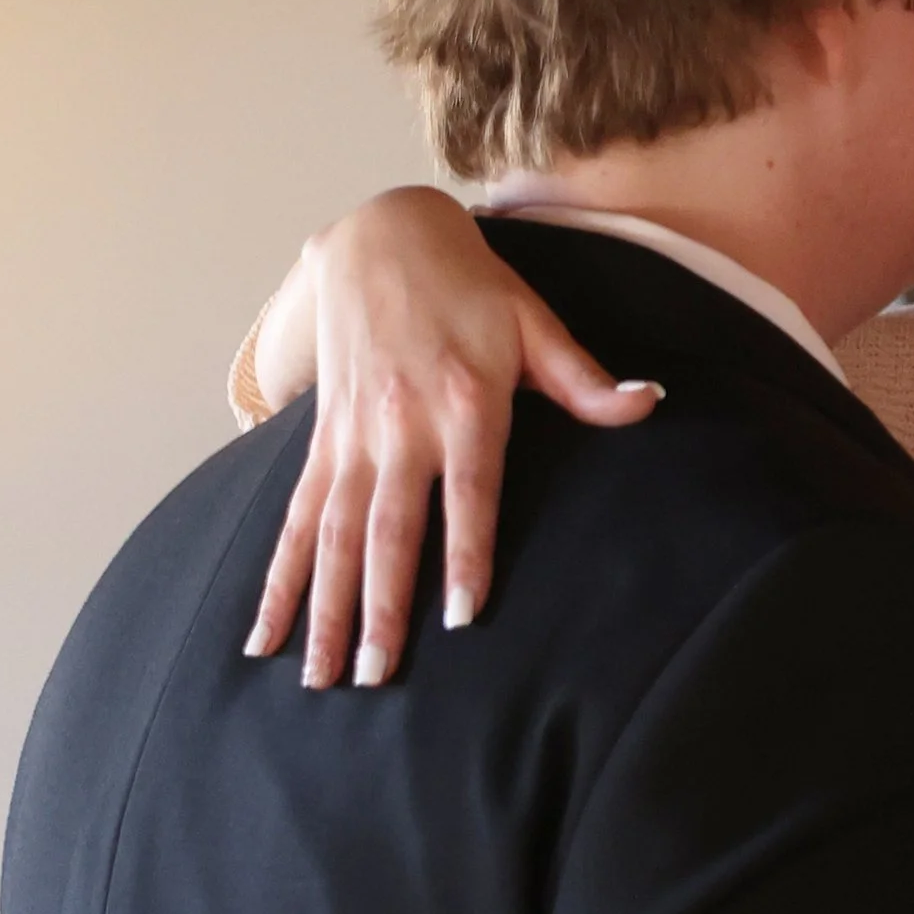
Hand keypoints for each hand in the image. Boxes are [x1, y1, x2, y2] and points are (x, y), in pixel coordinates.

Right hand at [245, 188, 658, 687]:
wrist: (378, 236)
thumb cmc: (469, 286)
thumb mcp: (534, 320)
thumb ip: (585, 378)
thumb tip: (649, 402)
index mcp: (463, 401)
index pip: (467, 492)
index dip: (464, 553)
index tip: (460, 616)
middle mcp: (400, 425)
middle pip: (388, 529)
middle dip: (379, 606)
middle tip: (374, 676)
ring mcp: (352, 437)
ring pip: (334, 535)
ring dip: (324, 609)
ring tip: (317, 677)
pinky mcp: (320, 441)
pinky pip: (295, 520)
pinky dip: (278, 578)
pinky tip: (264, 635)